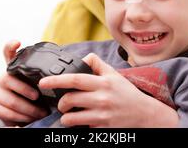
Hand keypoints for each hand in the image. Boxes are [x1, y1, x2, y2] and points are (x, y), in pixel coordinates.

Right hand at [0, 40, 48, 125]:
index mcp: (14, 69)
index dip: (11, 46)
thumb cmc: (36, 97)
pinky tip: (29, 119)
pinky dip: (20, 118)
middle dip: (29, 93)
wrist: (24, 116)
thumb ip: (53, 74)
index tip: (17, 42)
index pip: (8, 53)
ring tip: (40, 113)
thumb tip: (81, 59)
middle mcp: (2, 78)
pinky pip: (6, 112)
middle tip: (42, 101)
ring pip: (12, 100)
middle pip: (10, 80)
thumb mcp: (44, 85)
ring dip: (28, 110)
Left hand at [39, 53, 178, 127]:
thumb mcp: (114, 75)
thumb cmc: (126, 93)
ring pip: (71, 118)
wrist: (145, 114)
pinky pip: (81, 128)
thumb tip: (81, 59)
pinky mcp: (102, 129)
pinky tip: (81, 122)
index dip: (56, 80)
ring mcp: (102, 116)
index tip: (43, 82)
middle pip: (70, 100)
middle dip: (60, 103)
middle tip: (61, 103)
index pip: (75, 79)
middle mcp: (102, 99)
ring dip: (65, 117)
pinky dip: (77, 126)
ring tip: (69, 114)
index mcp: (103, 83)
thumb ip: (97, 64)